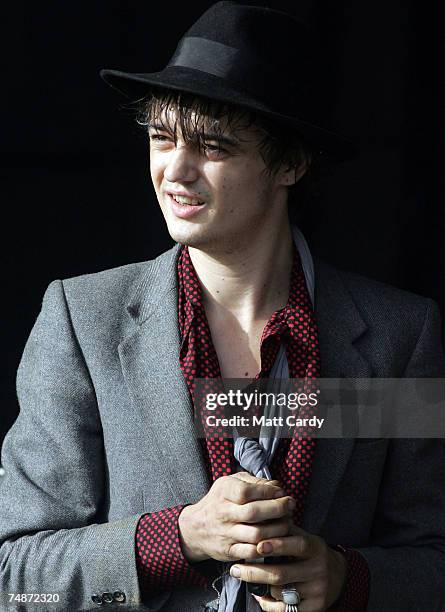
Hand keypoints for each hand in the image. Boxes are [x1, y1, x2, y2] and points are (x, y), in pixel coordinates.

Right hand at [178, 472, 294, 562]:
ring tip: (287, 523)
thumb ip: (253, 482)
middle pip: (254, 513)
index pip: (247, 492)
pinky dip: (267, 547)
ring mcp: (225, 534)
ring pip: (256, 535)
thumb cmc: (219, 501)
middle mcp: (223, 513)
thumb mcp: (230, 483)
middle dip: (278, 509)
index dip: (268, 492)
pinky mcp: (228, 551)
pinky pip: (251, 552)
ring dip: (277, 529)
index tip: (281, 492)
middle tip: (291, 506)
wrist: (195, 528)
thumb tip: (276, 486)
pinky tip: (277, 540)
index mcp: (223, 492)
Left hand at [230, 525, 346, 610]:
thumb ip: (285, 530)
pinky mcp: (315, 608)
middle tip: (235, 569)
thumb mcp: (304, 537)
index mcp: (315, 548)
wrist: (339, 576)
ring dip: (260, 586)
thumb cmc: (311, 553)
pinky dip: (268, 604)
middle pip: (282, 574)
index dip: (277, 545)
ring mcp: (317, 591)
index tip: (257, 545)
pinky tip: (260, 596)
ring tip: (246, 579)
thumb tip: (260, 518)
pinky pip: (285, 610)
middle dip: (255, 572)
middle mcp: (318, 570)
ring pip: (280, 592)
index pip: (297, 545)